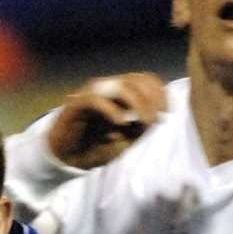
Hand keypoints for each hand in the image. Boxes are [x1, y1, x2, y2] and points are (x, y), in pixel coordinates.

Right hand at [47, 72, 167, 168]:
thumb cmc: (95, 145)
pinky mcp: (76, 104)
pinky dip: (111, 110)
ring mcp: (91, 93)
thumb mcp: (125, 139)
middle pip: (137, 80)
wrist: (65, 153)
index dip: (161, 93)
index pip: (146, 79)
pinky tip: (121, 123)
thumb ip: (140, 129)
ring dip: (137, 104)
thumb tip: (156, 121)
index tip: (167, 114)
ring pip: (120, 86)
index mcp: (120, 91)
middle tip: (156, 121)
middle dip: (152, 100)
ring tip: (144, 123)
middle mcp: (107, 87)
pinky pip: (96, 99)